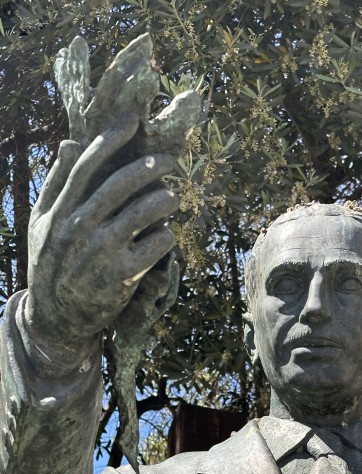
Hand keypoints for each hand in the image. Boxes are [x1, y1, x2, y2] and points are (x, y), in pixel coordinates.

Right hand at [24, 113, 178, 355]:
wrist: (56, 318)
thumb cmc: (51, 264)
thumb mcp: (42, 223)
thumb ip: (56, 183)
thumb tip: (69, 143)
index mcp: (58, 210)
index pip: (86, 164)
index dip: (111, 139)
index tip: (132, 121)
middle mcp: (78, 227)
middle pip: (120, 183)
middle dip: (150, 167)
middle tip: (171, 161)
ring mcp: (101, 251)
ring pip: (145, 212)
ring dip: (165, 199)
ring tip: (173, 197)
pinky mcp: (123, 275)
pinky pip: (156, 244)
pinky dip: (165, 236)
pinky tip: (166, 234)